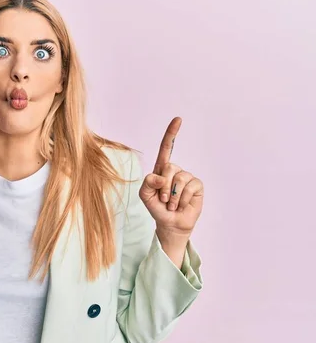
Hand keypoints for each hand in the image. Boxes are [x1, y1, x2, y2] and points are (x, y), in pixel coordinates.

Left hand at [138, 117, 203, 238]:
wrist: (170, 223)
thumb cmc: (157, 207)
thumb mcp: (145, 196)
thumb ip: (148, 183)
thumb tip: (161, 176)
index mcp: (161, 169)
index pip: (166, 148)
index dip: (172, 134)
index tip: (178, 119)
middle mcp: (174, 170)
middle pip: (169, 167)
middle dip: (164, 187)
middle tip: (164, 199)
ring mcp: (187, 177)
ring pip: (180, 179)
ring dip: (174, 196)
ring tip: (172, 204)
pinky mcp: (197, 186)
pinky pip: (190, 187)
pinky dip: (183, 198)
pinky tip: (182, 204)